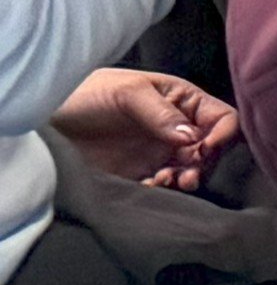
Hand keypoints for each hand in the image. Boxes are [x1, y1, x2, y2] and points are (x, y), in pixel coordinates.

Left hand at [48, 68, 232, 188]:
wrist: (45, 123)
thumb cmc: (85, 94)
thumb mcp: (126, 93)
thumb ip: (162, 113)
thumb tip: (193, 138)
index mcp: (181, 100)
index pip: (221, 117)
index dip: (223, 134)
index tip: (205, 148)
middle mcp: (175, 128)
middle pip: (212, 149)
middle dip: (206, 163)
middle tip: (187, 173)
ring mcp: (159, 152)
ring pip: (193, 170)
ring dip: (188, 179)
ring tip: (171, 182)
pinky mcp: (141, 174)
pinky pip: (166, 187)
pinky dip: (164, 191)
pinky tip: (150, 186)